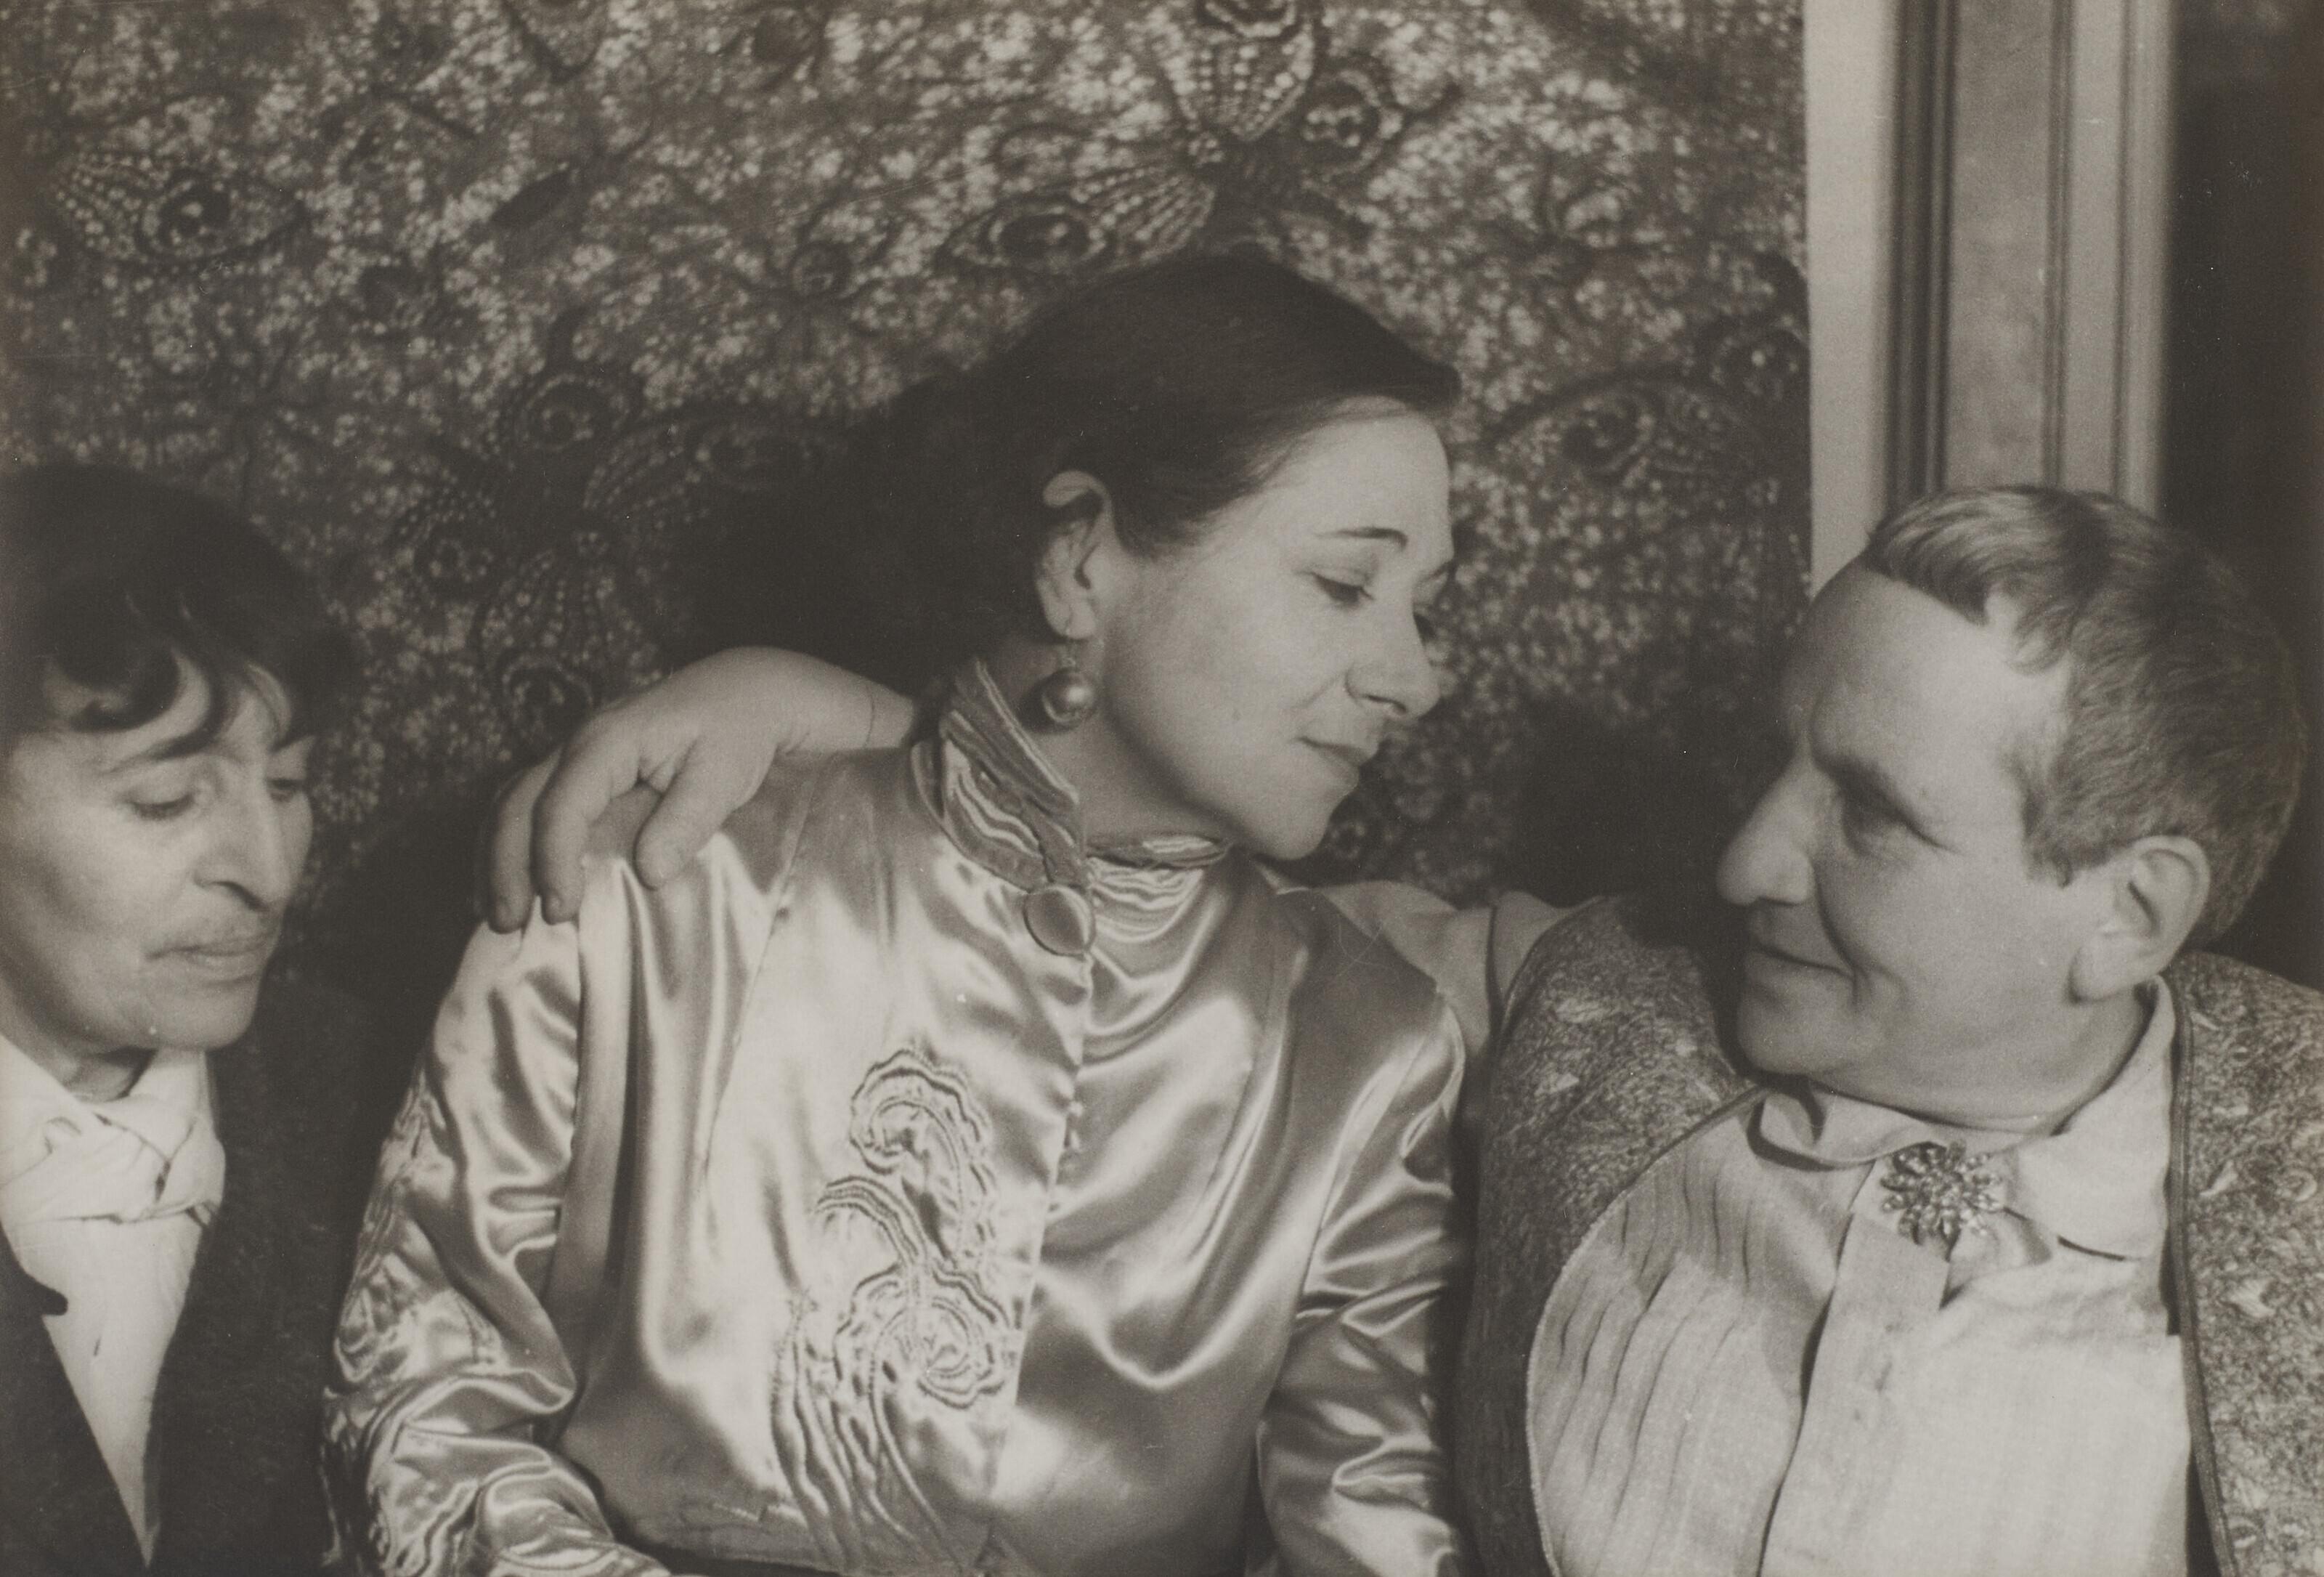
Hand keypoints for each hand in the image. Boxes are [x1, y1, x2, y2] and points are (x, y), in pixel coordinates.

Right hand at [484, 648, 911, 928]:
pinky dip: (515, 842)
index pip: (562, 805)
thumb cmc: (741, 731)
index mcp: (610, 741)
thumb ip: (687, 820)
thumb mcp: (725, 773)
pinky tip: (518, 881)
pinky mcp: (584, 767)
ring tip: (499, 913)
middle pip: (517, 803)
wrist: (749, 690)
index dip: (553, 860)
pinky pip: (531, 801)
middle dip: (505, 865)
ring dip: (498, 857)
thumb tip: (648, 873)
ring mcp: (577, 752)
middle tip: (508, 922)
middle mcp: (581, 742)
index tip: (560, 910)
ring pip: (512, 800)